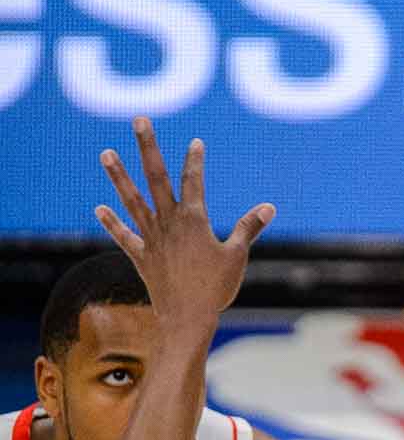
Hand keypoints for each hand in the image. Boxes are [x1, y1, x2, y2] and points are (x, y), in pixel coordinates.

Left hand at [95, 118, 274, 324]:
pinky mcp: (140, 256)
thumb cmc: (216, 288)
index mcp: (193, 220)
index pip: (193, 181)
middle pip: (155, 177)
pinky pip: (123, 235)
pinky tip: (99, 207)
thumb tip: (268, 207)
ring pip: (131, 200)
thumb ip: (249, 228)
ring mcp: (150, 238)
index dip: (195, 160)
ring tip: (105, 153)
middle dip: (147, 147)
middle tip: (139, 121)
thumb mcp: (237, 256)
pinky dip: (112, 222)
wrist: (186, 318)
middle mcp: (167, 223)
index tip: (195, 142)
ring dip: (118, 176)